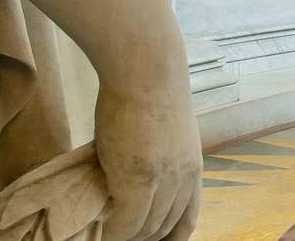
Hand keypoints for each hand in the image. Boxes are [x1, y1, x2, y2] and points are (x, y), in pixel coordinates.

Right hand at [94, 74, 202, 240]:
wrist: (145, 71)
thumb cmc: (146, 93)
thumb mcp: (160, 134)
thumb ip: (153, 161)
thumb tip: (126, 179)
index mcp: (193, 168)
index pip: (188, 218)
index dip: (171, 236)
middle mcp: (185, 178)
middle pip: (166, 226)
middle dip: (144, 239)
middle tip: (120, 238)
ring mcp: (165, 181)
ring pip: (147, 229)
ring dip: (126, 238)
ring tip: (107, 236)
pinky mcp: (140, 181)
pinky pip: (128, 224)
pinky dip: (114, 235)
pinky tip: (102, 236)